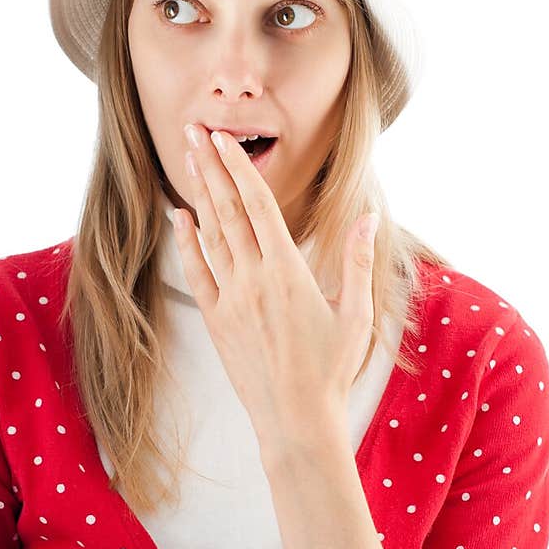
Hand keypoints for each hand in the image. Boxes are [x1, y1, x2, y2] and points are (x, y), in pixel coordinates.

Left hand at [172, 123, 378, 450]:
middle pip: (228, 211)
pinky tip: (179, 216)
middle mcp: (254, 281)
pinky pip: (197, 273)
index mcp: (289, 273)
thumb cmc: (331, 370)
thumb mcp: (357, 315)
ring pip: (210, 235)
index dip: (239, 168)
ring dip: (198, 192)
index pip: (259, 206)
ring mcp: (231, 301)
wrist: (295, 420)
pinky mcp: (217, 321)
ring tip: (186, 157)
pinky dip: (187, 242)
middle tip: (193, 129)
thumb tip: (368, 217)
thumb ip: (357, 261)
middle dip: (209, 166)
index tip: (224, 139)